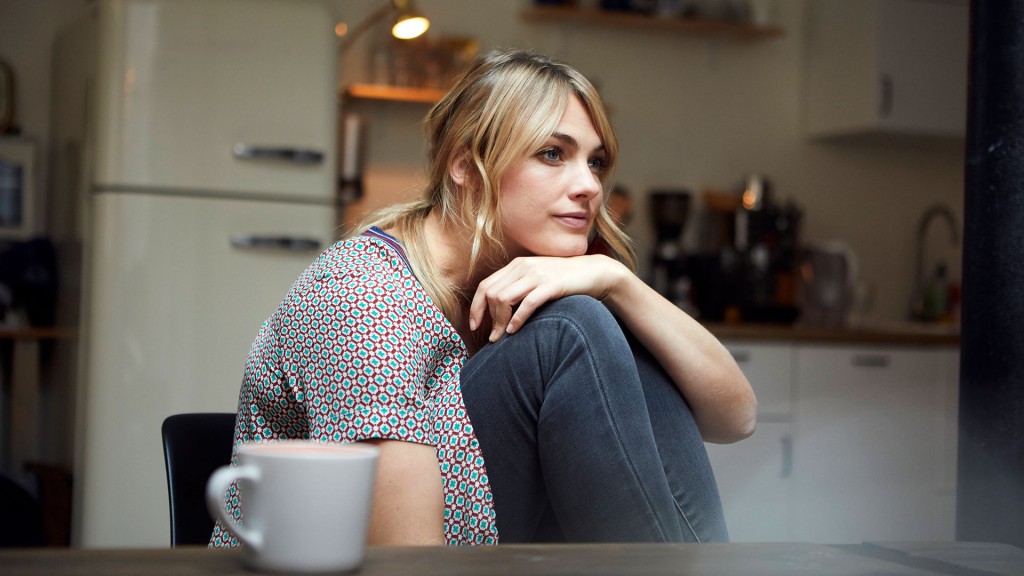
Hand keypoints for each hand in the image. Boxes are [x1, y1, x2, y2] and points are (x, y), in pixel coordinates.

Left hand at [468, 255, 627, 341]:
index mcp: (516, 265)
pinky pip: (527, 303)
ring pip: (504, 298)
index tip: (474, 325)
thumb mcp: (536, 279)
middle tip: (492, 337)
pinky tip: (515, 330)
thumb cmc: (563, 280)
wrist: (594, 272)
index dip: (476, 307)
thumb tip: (498, 311)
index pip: (485, 285)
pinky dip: (517, 319)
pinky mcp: (551, 285)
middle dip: (488, 318)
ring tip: (503, 336)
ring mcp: (537, 274)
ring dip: (500, 321)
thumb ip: (518, 288)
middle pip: (492, 294)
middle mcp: (523, 267)